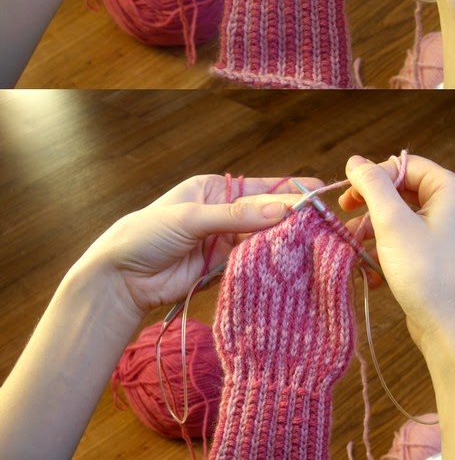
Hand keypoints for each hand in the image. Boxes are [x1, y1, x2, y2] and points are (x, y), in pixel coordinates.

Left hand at [79, 174, 309, 319]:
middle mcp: (222, 213)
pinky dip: (268, 263)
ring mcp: (223, 242)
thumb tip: (280, 210)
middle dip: (290, 217)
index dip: (287, 190)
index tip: (317, 192)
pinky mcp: (222, 269)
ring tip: (314, 243)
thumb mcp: (190, 218)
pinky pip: (252, 263)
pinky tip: (289, 263)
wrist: (120, 278)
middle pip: (264, 214)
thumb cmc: (147, 233)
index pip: (258, 187)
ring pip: (262, 240)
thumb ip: (235, 216)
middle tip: (323, 222)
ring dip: (283, 242)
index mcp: (213, 190)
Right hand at [341, 154, 454, 355]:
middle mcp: (450, 206)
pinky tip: (370, 270)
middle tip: (344, 213)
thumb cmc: (425, 272)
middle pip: (400, 189)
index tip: (348, 196)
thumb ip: (373, 186)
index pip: (404, 165)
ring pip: (398, 216)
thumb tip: (355, 160)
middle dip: (370, 204)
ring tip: (352, 245)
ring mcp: (444, 232)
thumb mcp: (392, 223)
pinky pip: (404, 239)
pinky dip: (384, 250)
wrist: (450, 332)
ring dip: (372, 229)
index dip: (374, 176)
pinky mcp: (435, 256)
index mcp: (449, 189)